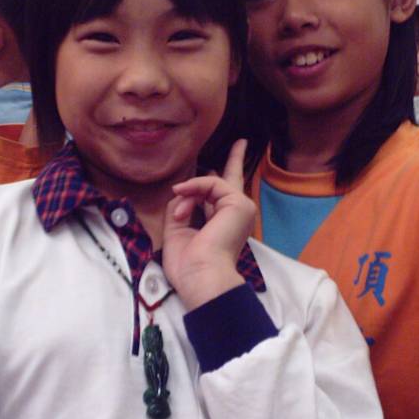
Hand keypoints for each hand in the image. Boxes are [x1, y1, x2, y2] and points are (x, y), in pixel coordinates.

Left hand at [162, 139, 255, 310]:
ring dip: (189, 194)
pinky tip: (182, 195)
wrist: (201, 276)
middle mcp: (234, 215)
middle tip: (241, 142)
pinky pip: (211, 182)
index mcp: (222, 224)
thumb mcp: (177, 231)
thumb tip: (180, 192)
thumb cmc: (189, 264)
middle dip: (235, 159)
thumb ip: (180, 208)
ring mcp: (240, 208)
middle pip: (233, 180)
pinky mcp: (238, 204)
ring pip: (211, 183)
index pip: (221, 197)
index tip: (219, 166)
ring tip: (179, 213)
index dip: (219, 180)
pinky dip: (194, 187)